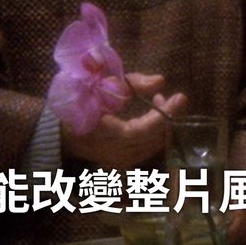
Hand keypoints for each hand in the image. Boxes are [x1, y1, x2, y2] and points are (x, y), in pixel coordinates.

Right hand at [61, 72, 187, 168]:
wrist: (64, 133)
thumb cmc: (80, 103)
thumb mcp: (101, 85)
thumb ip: (132, 83)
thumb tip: (160, 81)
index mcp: (106, 134)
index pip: (142, 130)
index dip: (164, 115)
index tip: (180, 97)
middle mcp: (116, 152)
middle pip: (153, 139)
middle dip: (167, 116)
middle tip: (171, 97)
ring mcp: (121, 161)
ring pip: (154, 145)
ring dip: (163, 124)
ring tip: (160, 102)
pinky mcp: (125, 163)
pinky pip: (148, 148)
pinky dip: (156, 132)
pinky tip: (153, 116)